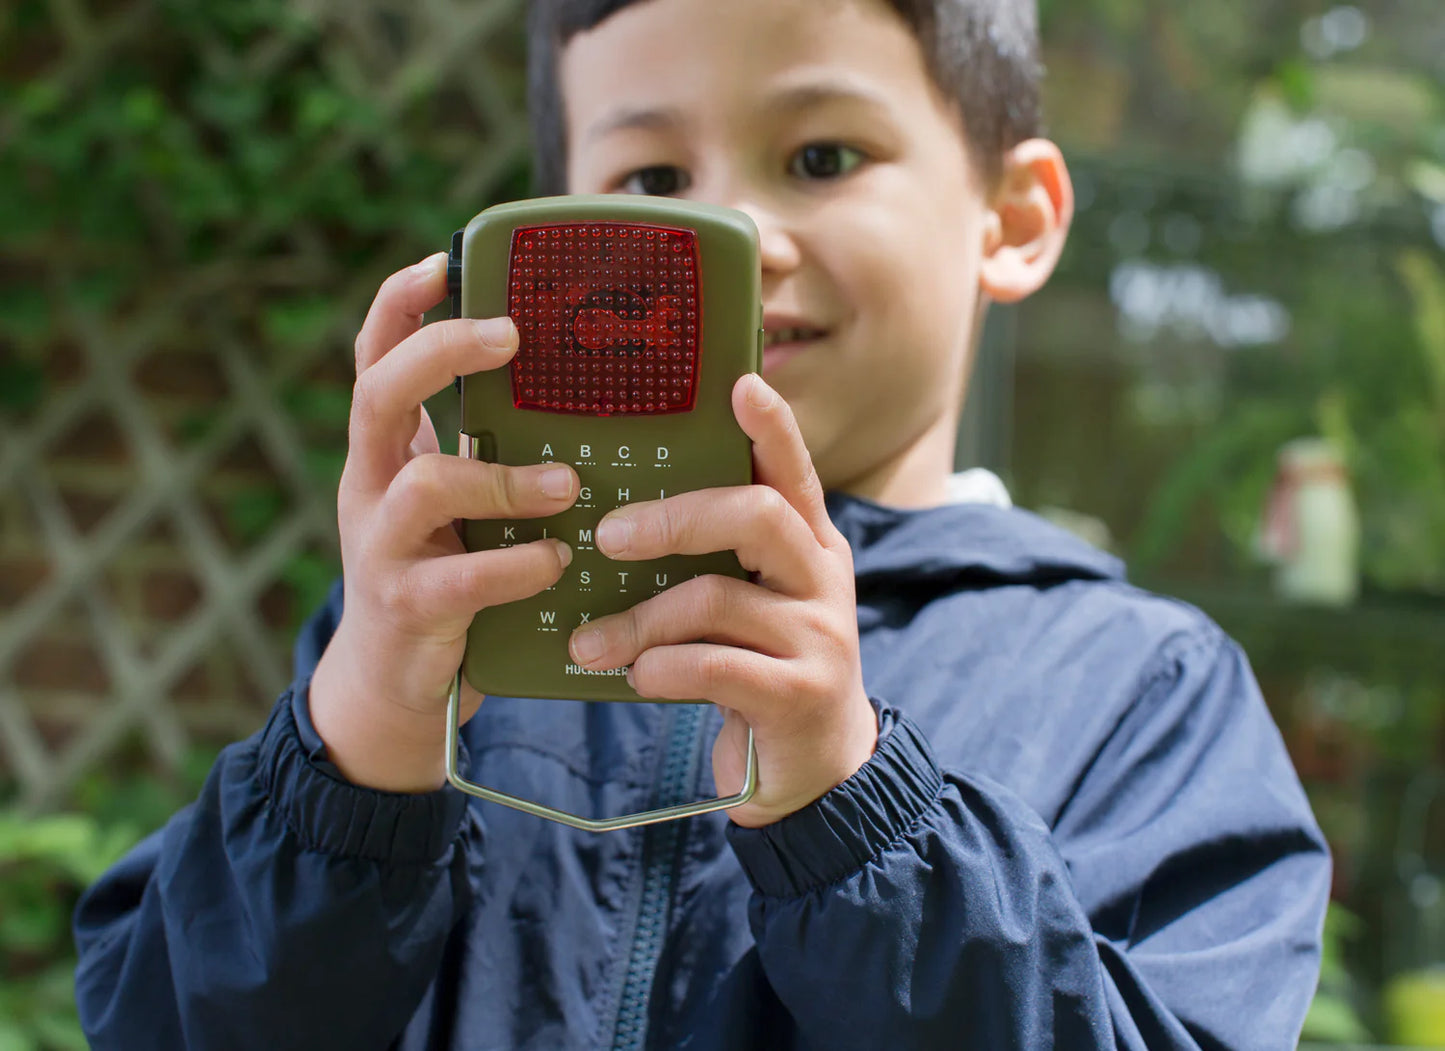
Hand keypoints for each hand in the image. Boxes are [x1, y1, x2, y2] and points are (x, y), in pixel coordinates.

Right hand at [309, 253, 577, 791]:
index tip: (448, 259)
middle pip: (379, 393)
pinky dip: (516, 564)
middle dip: (441, 354)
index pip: (376, 357)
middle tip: (511, 336)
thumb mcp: (458, 504)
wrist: (392, 684)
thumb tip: (580, 397)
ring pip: (425, 484)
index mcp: (387, 451)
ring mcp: (380, 547)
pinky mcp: (407, 607)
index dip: (401, 304)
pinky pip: (460, 577)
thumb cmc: (445, 576)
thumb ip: (493, 452)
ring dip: (503, 477)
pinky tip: (556, 562)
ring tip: (566, 486)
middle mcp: (370, 486)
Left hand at [566, 374, 877, 826]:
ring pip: (717, 598)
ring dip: (639, 621)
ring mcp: (819, 636)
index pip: (793, 471)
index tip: (738, 383)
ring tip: (590, 643)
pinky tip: (636, 678)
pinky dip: (660, 670)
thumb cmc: (760, 668)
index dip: (771, 427)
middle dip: (675, 518)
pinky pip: (713, 666)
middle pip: (757, 515)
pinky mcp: (799, 694)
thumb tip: (619, 515)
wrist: (812, 769)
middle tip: (609, 536)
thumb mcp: (752, 601)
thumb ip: (716, 557)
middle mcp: (822, 579)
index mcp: (809, 544)